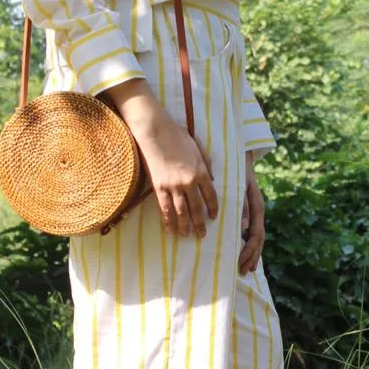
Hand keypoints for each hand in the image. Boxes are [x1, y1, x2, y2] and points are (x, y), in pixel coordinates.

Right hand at [100, 79, 217, 236]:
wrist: (155, 132)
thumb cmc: (176, 136)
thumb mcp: (197, 148)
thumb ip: (205, 164)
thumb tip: (210, 179)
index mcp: (200, 171)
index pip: (210, 195)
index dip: (212, 208)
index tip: (213, 217)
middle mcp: (188, 181)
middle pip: (196, 207)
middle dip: (200, 223)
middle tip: (202, 235)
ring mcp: (173, 186)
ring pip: (181, 211)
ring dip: (185, 225)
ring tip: (187, 235)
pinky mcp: (159, 187)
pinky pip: (165, 208)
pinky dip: (168, 220)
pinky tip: (170, 229)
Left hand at [238, 153, 264, 274]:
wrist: (239, 155)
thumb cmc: (236, 170)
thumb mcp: (238, 185)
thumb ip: (241, 204)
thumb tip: (244, 228)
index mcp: (257, 206)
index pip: (256, 233)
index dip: (250, 250)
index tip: (241, 262)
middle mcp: (257, 211)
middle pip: (259, 239)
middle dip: (252, 256)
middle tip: (243, 271)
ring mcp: (254, 212)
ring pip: (256, 238)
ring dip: (252, 254)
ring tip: (245, 269)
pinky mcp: (248, 211)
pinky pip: (250, 232)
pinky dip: (247, 245)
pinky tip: (243, 255)